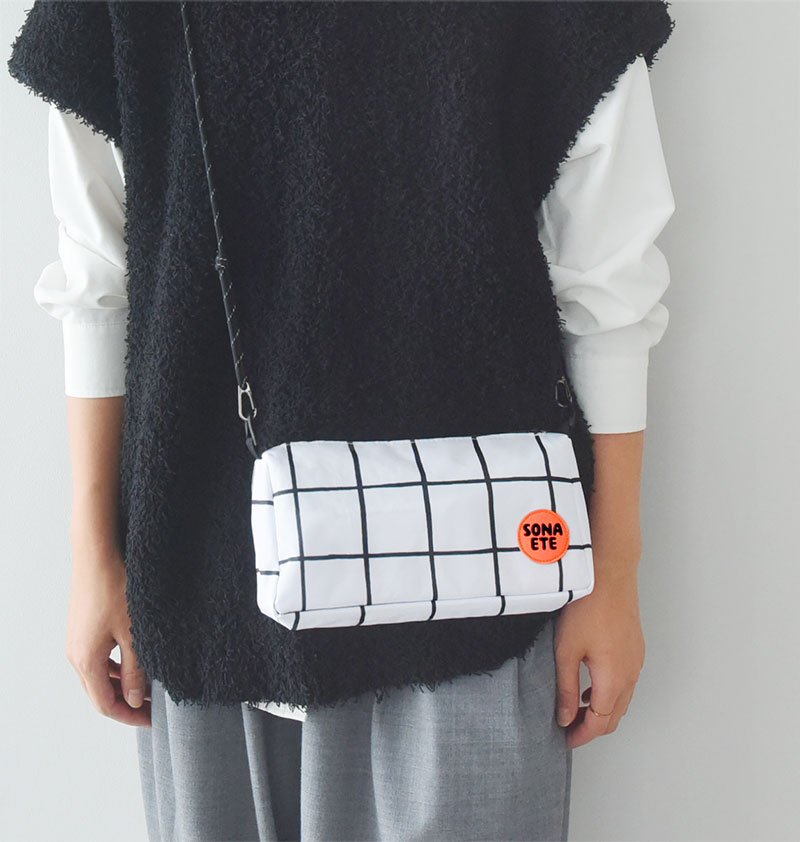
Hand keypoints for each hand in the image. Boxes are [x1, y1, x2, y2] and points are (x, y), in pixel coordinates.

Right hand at [65, 529, 150, 726]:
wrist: (96, 554)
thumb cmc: (116, 589)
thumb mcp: (134, 633)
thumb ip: (135, 670)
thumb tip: (135, 700)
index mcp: (86, 661)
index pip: (106, 705)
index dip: (129, 717)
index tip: (152, 720)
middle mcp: (76, 655)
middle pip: (98, 694)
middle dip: (125, 704)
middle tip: (152, 708)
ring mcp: (76, 641)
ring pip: (97, 676)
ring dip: (120, 685)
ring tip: (147, 686)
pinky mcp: (81, 629)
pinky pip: (96, 658)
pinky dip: (114, 667)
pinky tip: (134, 661)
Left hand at [553, 572, 644, 748]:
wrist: (609, 573)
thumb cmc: (587, 606)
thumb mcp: (567, 650)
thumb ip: (567, 688)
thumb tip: (566, 717)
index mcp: (614, 679)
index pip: (601, 722)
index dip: (583, 735)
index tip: (566, 740)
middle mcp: (631, 673)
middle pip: (615, 716)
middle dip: (593, 727)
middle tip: (570, 729)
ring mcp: (636, 660)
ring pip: (623, 699)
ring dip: (603, 710)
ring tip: (577, 709)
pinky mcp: (635, 647)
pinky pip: (626, 681)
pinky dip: (610, 693)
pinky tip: (591, 684)